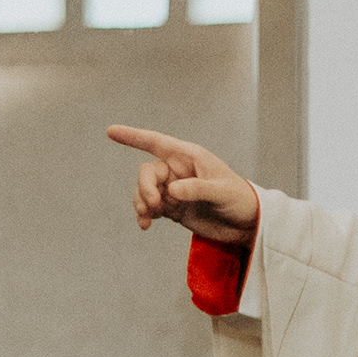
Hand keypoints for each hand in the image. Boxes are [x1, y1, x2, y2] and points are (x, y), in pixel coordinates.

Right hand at [106, 124, 260, 249]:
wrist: (246, 224)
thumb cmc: (239, 199)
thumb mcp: (222, 192)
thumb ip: (197, 189)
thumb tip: (171, 190)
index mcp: (189, 157)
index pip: (156, 142)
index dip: (133, 137)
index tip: (111, 131)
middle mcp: (178, 170)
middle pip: (147, 173)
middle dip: (145, 188)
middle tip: (153, 205)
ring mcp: (174, 190)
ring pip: (145, 191)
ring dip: (141, 203)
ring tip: (147, 218)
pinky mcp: (173, 208)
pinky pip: (150, 208)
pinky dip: (144, 215)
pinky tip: (146, 225)